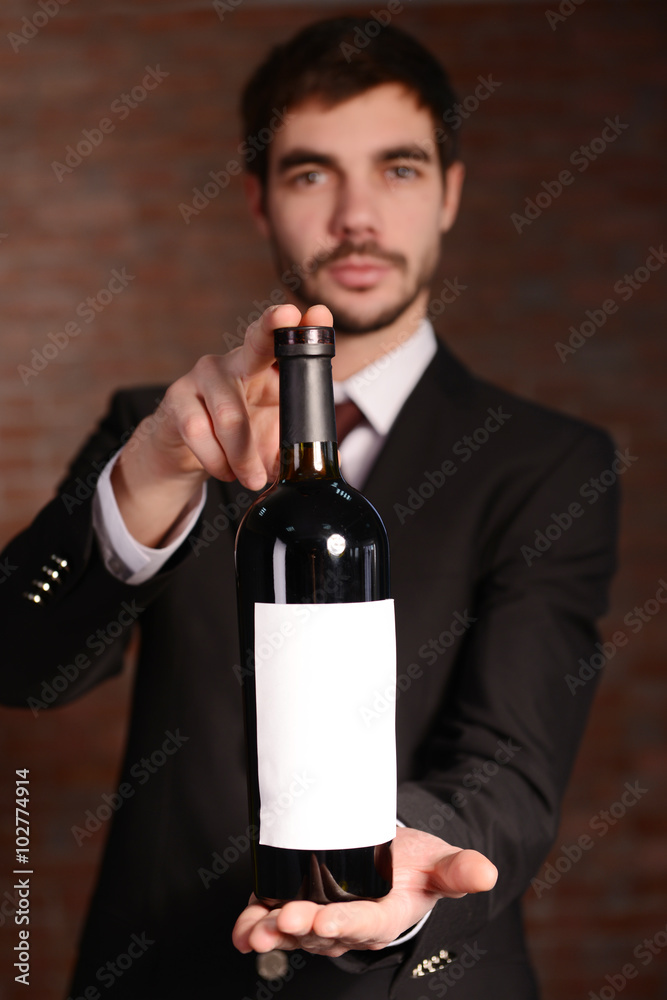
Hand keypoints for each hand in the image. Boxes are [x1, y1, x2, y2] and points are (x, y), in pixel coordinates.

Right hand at [111, 302, 332, 545]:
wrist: (186, 452)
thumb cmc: (238, 440)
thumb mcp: (272, 448)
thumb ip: (297, 454)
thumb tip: (331, 464)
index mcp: (268, 372)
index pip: (289, 344)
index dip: (305, 327)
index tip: (319, 314)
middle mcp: (237, 363)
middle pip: (256, 341)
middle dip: (273, 326)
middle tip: (288, 316)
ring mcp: (205, 376)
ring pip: (229, 416)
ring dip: (244, 456)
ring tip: (252, 478)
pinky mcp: (178, 398)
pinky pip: (200, 433)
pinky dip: (217, 461)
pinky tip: (225, 470)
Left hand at [232, 826, 497, 957]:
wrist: (392, 867)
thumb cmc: (416, 867)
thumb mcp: (442, 863)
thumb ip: (459, 870)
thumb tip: (487, 872)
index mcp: (386, 916)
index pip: (365, 923)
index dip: (345, 923)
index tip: (326, 919)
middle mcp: (350, 925)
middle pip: (323, 931)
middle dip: (301, 926)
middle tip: (283, 917)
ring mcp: (321, 919)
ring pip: (295, 931)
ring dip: (272, 930)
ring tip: (254, 928)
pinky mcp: (300, 909)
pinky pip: (274, 923)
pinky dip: (253, 926)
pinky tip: (240, 930)